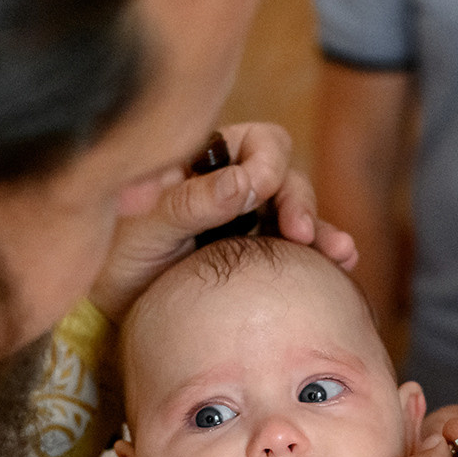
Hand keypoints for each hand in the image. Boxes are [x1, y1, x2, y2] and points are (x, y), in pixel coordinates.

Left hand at [90, 121, 359, 318]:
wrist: (118, 315)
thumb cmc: (115, 263)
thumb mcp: (142, 230)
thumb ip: (189, 205)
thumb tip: (248, 183)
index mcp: (203, 162)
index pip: (256, 142)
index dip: (266, 163)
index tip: (257, 193)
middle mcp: (234, 185)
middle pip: (286, 175)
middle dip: (297, 200)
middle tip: (298, 232)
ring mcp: (252, 222)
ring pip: (298, 212)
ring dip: (319, 228)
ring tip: (336, 252)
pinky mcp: (262, 257)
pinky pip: (301, 249)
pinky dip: (323, 252)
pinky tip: (342, 262)